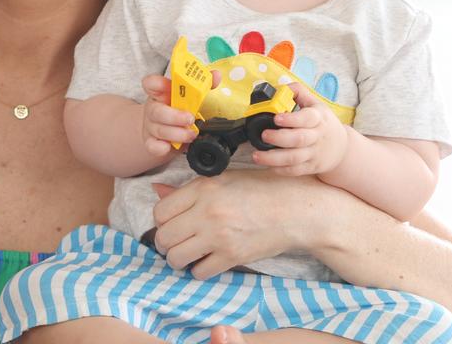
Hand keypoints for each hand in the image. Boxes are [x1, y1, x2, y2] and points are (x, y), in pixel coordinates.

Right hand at [140, 74, 196, 155]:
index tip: (166, 86)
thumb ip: (203, 85)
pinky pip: (152, 145)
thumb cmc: (180, 111)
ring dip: (177, 133)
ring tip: (192, 134)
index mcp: (161, 94)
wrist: (168, 134)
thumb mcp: (190, 98)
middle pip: (156, 110)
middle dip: (174, 116)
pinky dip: (160, 148)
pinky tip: (170, 146)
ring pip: (158, 129)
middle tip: (190, 119)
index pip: (151, 83)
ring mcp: (151, 126)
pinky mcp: (152, 142)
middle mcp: (154, 109)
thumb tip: (216, 75)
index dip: (156, 84)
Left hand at [149, 170, 331, 278]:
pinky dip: (199, 270)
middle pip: (164, 237)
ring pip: (176, 257)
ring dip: (178, 258)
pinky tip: (206, 260)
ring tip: (187, 253)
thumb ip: (188, 189)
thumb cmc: (261, 189)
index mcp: (202, 188)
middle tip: (174, 242)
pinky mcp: (233, 256)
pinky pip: (200, 272)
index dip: (160, 220)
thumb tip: (157, 190)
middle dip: (165, 242)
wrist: (295, 209)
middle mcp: (207, 212)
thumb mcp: (223, 179)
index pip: (160, 211)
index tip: (170, 223)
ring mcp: (219, 236)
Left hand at [253, 82, 349, 175]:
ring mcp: (314, 153)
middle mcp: (317, 136)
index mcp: (318, 118)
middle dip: (279, 138)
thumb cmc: (323, 123)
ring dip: (274, 158)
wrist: (342, 148)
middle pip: (299, 139)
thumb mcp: (316, 104)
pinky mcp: (310, 167)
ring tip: (257, 155)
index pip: (307, 118)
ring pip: (295, 157)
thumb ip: (298, 93)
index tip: (276, 118)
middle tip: (264, 135)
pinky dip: (281, 170)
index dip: (291, 119)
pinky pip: (295, 170)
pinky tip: (268, 165)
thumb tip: (278, 87)